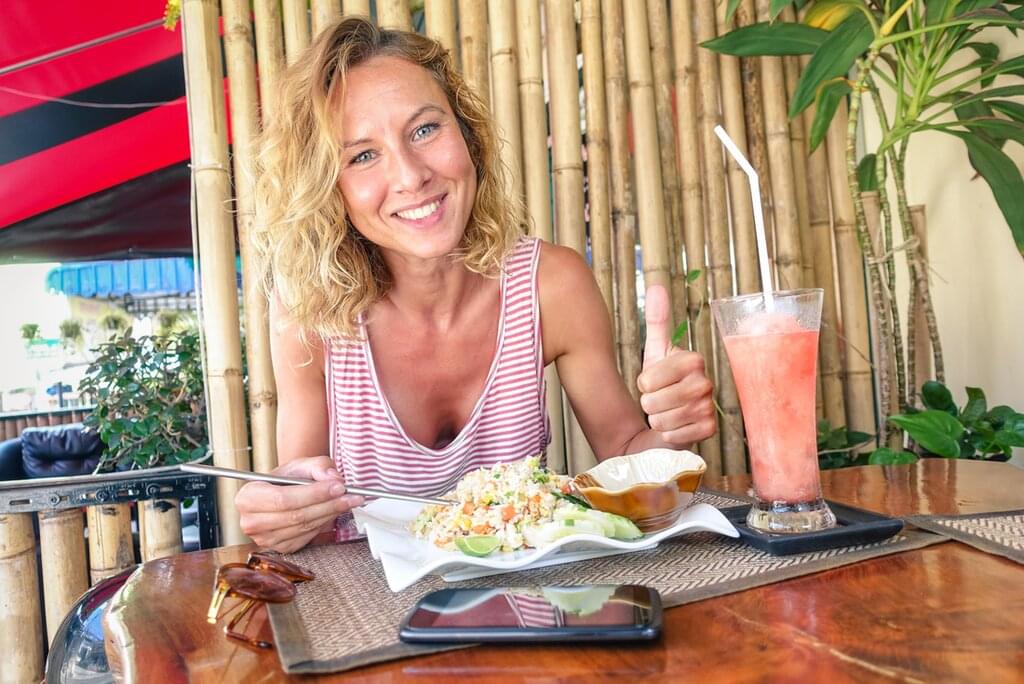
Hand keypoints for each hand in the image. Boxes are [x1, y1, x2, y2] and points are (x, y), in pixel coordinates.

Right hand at [235, 456, 363, 552]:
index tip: (338, 487)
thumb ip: (318, 466)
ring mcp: (265, 539)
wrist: (279, 493)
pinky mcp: (280, 548)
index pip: (283, 499)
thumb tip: (333, 478)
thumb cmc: (286, 479)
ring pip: (304, 527)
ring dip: (331, 514)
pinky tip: (333, 511)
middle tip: (351, 495)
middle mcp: (251, 522)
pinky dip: (324, 523)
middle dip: (328, 504)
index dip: (314, 494)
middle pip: (296, 516)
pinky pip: (307, 536)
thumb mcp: (300, 465)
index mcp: (247, 498)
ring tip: (349, 501)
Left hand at [636, 284, 716, 446]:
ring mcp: (709, 406)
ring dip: (657, 420)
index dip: (643, 385)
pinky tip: (676, 427)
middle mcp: (706, 382)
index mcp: (693, 360)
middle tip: (659, 400)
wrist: (671, 418)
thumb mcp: (656, 352)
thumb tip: (657, 286)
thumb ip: (658, 321)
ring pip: (662, 420)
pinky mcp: (709, 430)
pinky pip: (674, 435)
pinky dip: (669, 434)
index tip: (652, 383)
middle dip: (649, 404)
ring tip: (666, 413)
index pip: (647, 380)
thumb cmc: (661, 385)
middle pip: (653, 401)